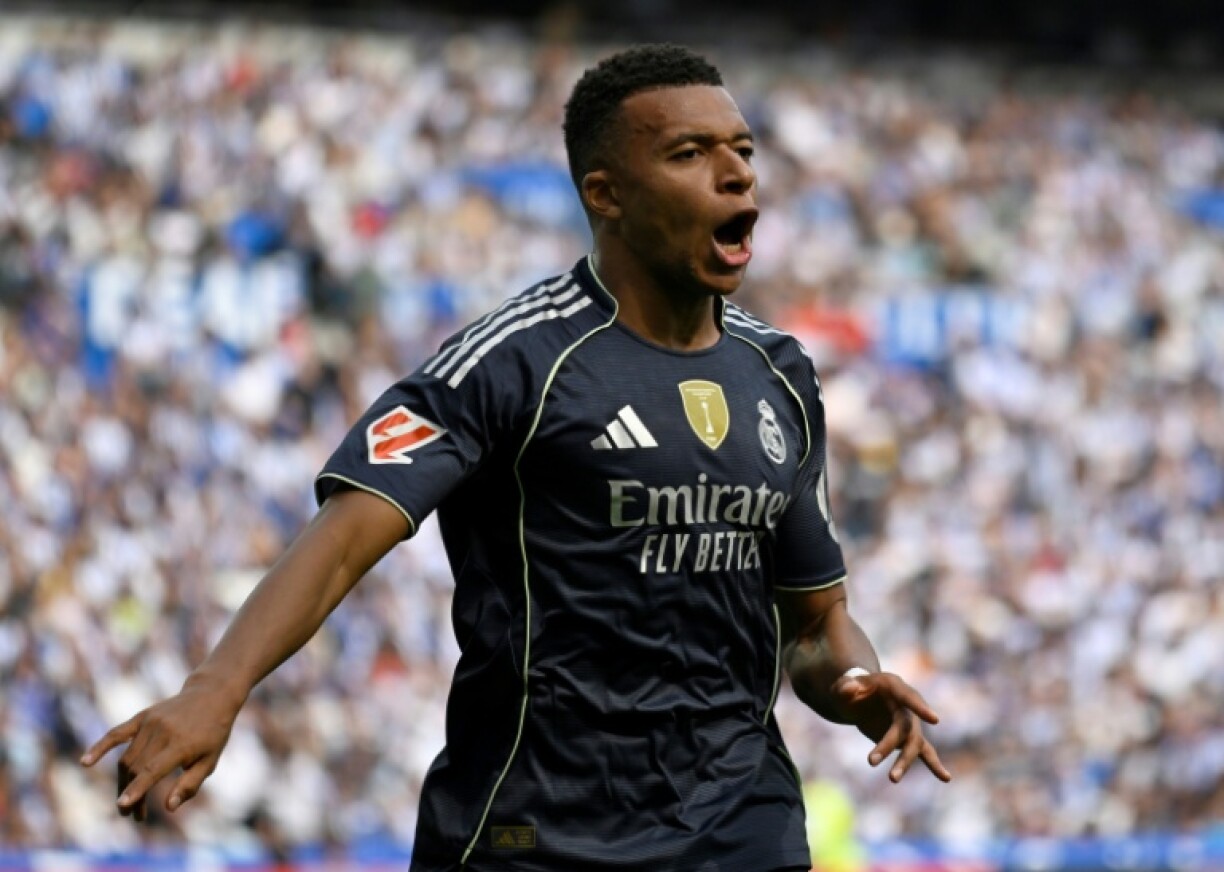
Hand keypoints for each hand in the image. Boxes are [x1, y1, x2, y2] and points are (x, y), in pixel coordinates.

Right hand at [80, 678, 242, 821]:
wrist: (211, 695)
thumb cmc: (213, 732)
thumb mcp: (210, 760)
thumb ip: (189, 784)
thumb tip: (168, 808)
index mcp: (181, 744)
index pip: (153, 770)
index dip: (137, 789)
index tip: (123, 806)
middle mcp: (163, 732)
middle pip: (136, 768)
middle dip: (131, 794)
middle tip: (133, 815)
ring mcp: (150, 723)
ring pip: (127, 758)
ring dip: (123, 783)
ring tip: (126, 802)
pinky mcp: (142, 716)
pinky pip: (116, 733)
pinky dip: (100, 747)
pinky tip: (85, 762)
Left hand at [832, 671, 950, 783]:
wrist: (858, 697)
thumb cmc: (849, 690)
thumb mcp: (842, 686)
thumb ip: (844, 686)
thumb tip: (850, 688)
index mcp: (893, 686)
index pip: (908, 696)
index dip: (920, 708)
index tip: (935, 720)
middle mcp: (906, 704)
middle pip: (904, 726)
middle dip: (889, 744)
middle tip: (870, 761)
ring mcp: (910, 721)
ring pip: (913, 743)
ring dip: (904, 761)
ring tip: (892, 779)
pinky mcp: (909, 737)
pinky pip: (925, 751)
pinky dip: (934, 764)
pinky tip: (946, 778)